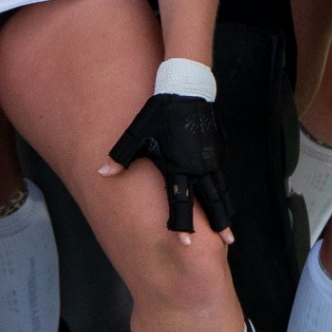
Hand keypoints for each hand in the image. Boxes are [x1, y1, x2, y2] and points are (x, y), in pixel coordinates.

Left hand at [101, 63, 234, 244]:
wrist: (186, 88)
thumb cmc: (159, 113)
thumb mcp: (137, 133)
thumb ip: (121, 157)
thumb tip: (102, 173)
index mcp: (179, 166)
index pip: (181, 201)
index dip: (183, 223)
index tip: (186, 243)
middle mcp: (199, 167)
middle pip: (212, 202)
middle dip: (219, 225)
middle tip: (227, 243)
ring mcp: (212, 159)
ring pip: (222, 191)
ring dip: (226, 212)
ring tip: (230, 231)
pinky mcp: (219, 151)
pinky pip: (224, 177)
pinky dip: (225, 193)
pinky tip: (225, 203)